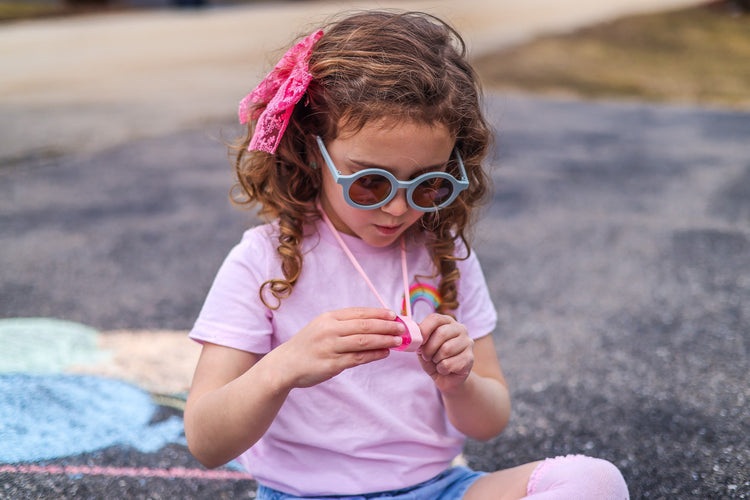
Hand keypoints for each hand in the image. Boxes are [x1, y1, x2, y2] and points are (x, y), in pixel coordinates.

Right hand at [275, 307, 404, 388]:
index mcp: (328, 318)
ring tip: (398, 340)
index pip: (359, 312)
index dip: (379, 313)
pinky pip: (358, 358)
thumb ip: (344, 324)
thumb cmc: (309, 345)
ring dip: (384, 340)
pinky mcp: (331, 364)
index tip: (394, 315)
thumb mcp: (322, 326)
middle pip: (364, 325)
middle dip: (386, 326)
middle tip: (402, 327)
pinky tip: (385, 353)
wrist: (286, 364)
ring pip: (363, 341)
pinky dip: (374, 355)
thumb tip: (375, 323)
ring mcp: (330, 347)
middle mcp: (329, 330)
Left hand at [417, 313, 473, 392]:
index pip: (435, 319)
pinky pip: (449, 364)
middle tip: (426, 356)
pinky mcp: (470, 358)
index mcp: (447, 322)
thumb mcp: (423, 347)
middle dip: (429, 348)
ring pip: (446, 349)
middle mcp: (460, 329)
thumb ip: (420, 338)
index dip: (424, 330)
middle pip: (441, 333)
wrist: (447, 378)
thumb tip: (415, 329)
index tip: (418, 342)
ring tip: (437, 362)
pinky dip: (442, 369)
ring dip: (436, 360)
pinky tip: (445, 369)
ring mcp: (468, 343)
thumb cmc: (434, 359)